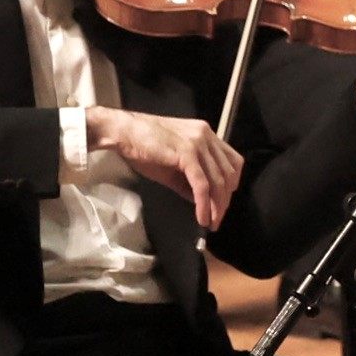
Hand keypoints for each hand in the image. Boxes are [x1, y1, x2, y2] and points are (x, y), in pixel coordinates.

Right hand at [88, 107, 243, 230]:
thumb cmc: (143, 146)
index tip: (223, 203)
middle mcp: (206, 136)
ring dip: (216, 207)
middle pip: (229, 173)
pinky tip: (202, 217)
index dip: (231, 185)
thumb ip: (190, 181)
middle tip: (217, 220)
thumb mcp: (173, 165)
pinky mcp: (187, 153)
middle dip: (225, 201)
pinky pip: (201, 184)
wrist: (123, 132)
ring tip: (211, 223)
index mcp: (206, 134)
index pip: (232, 161)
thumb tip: (202, 200)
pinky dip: (204, 204)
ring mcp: (198, 143)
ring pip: (218, 181)